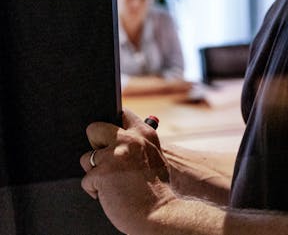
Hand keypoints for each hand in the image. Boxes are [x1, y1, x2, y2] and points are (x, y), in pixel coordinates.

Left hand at [80, 108, 176, 233]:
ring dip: (95, 173)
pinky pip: (86, 181)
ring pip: (86, 158)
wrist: (161, 213)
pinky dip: (95, 191)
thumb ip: (137, 146)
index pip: (122, 114)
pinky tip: (112, 196)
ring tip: (113, 184)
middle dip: (95, 144)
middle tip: (104, 159)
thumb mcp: (155, 157)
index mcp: (144, 134)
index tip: (110, 134)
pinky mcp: (101, 174)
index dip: (112, 125)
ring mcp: (114, 156)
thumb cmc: (159, 190)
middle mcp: (129, 140)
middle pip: (95, 129)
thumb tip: (115, 142)